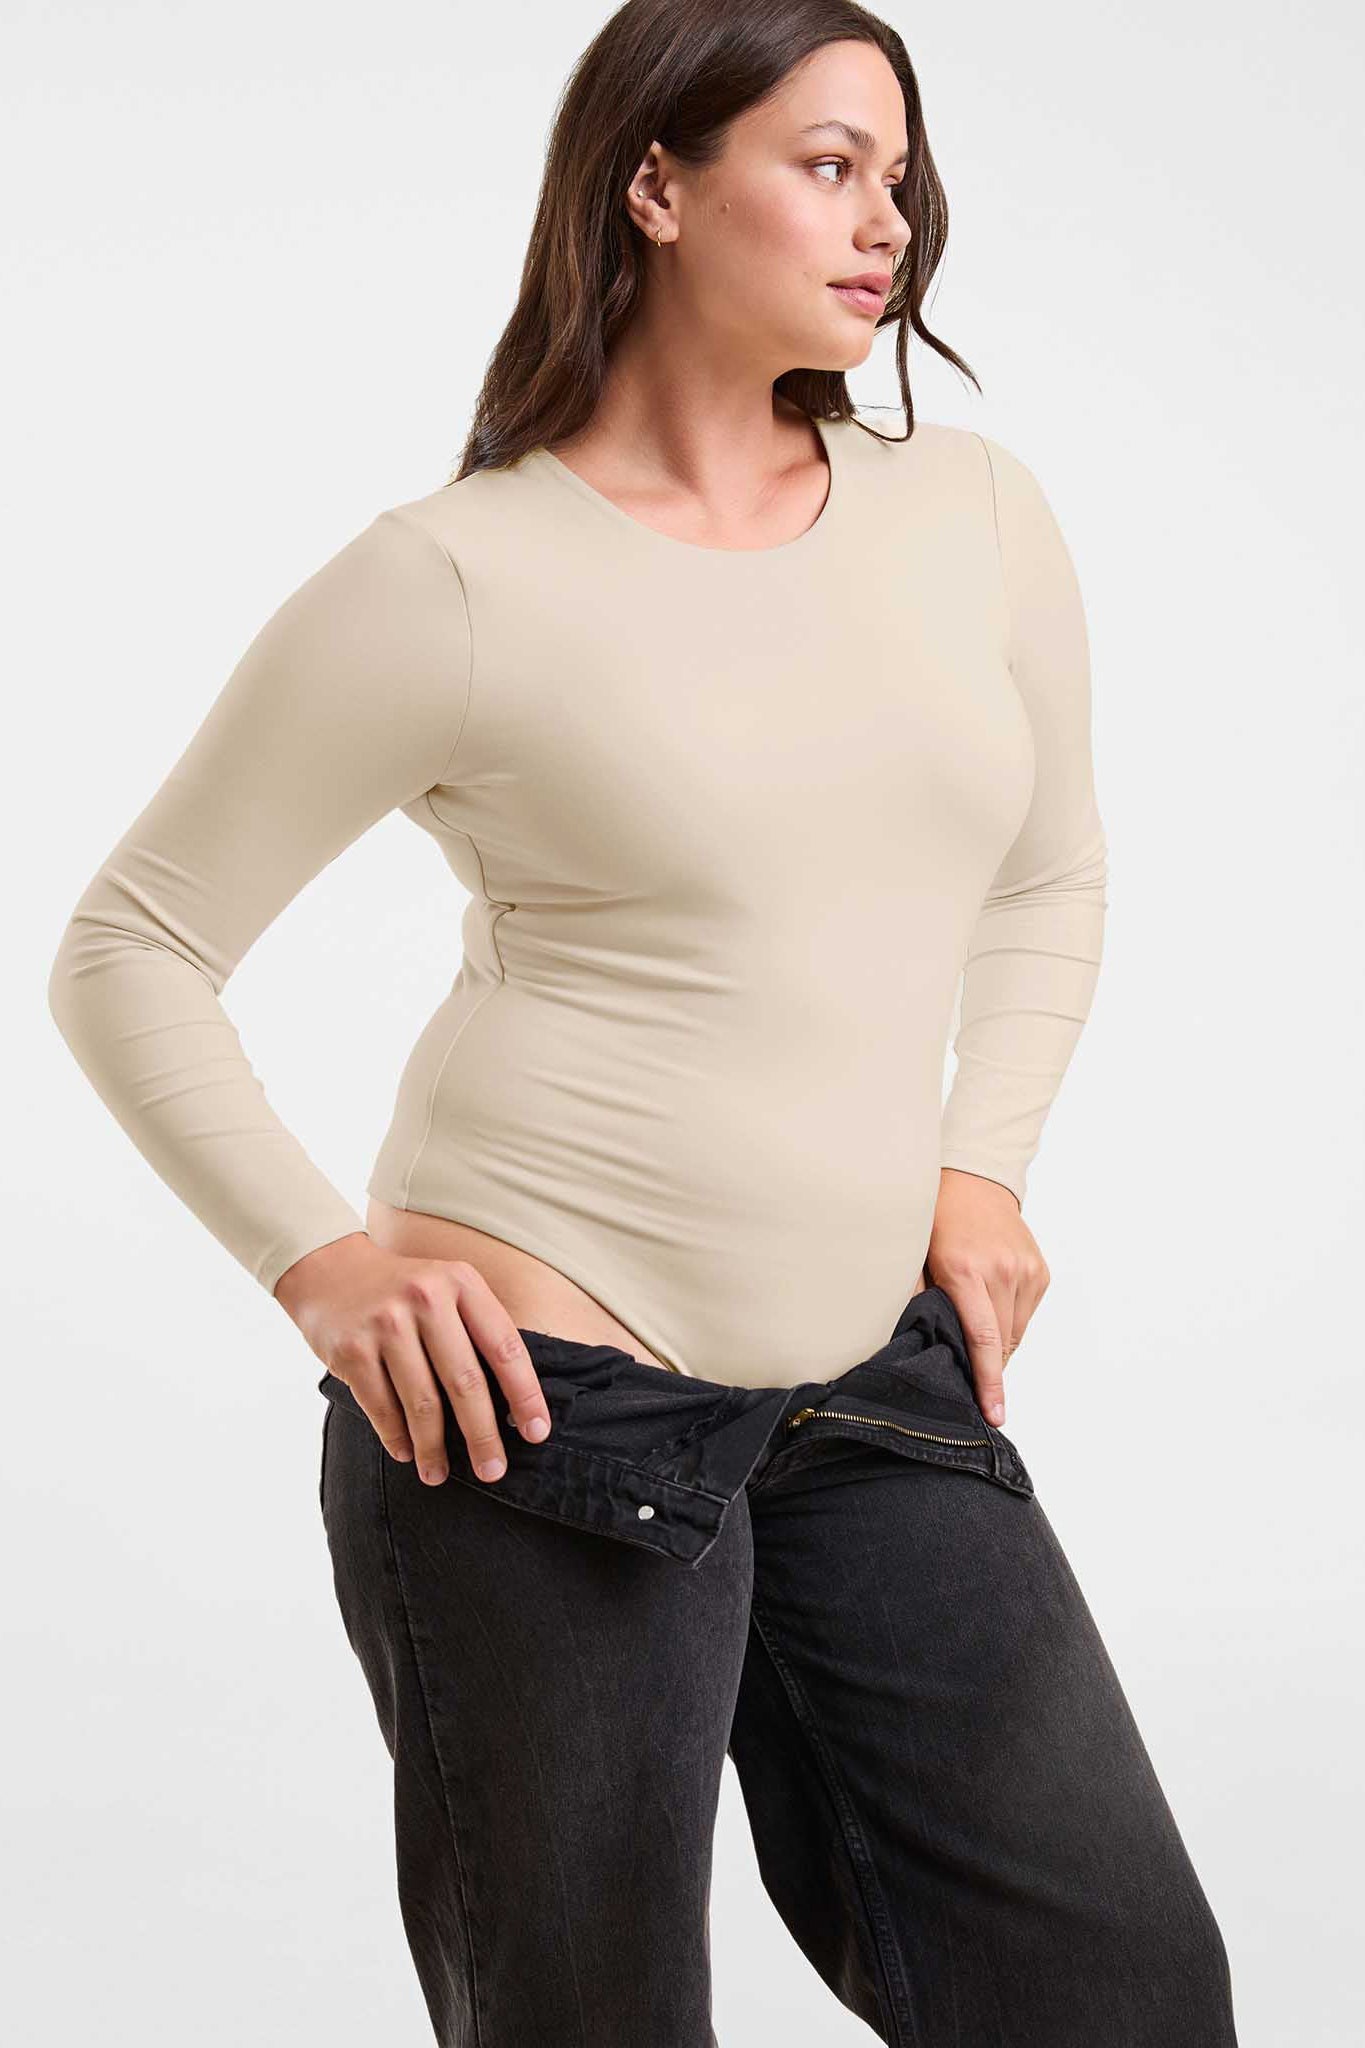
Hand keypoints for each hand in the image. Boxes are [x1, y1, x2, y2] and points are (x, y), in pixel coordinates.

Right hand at [273, 1235, 551, 1485]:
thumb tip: (511, 1405)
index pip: (504, 1347)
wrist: (329, 1268)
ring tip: (439, 1474)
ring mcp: (385, 1324)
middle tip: (493, 1470)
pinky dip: (396, 1436)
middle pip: (464, 1382)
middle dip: (482, 1435)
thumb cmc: (403, 1290)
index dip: (525, 1395)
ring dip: (433, 1447)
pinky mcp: (351, 1349)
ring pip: (421, 1402)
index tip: (537, 1433)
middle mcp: (425, 1298)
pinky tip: (407, 1452)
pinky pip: (381, 1407)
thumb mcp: (448, 1287)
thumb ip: (477, 1329)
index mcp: (461, 1283)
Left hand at [926, 1170, 1049, 1427]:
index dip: (988, 1382)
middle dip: (986, 1365)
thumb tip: (912, 1346)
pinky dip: (1009, 1321)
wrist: (973, 1181)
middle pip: (1001, 1342)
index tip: (994, 1414)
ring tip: (974, 1328)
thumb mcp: (914, 1257)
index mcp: (967, 1272)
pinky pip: (1025, 1314)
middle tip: (966, 1374)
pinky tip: (990, 1306)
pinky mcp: (1040, 1271)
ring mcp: (1025, 1270)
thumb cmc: (935, 1220)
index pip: (983, 1339)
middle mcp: (1002, 1271)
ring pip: (1015, 1332)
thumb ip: (916, 1300)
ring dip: (997, 1342)